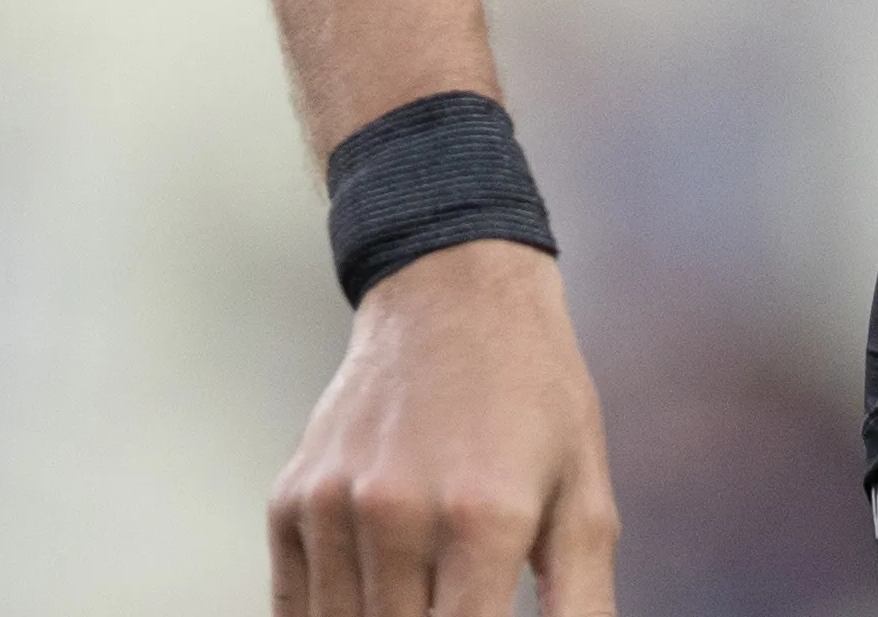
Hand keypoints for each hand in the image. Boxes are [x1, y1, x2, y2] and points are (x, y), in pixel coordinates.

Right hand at [272, 240, 618, 616]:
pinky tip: (374, 599)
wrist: (451, 292)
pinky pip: (294, 610)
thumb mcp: (585, 495)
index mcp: (484, 516)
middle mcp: (397, 513)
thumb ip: (583, 603)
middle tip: (456, 603)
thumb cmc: (533, 395)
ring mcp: (333, 506)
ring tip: (424, 590)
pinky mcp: (292, 500)